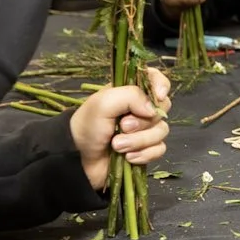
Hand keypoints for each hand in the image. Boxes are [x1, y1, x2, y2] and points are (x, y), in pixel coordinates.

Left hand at [70, 66, 172, 190]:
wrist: (78, 160)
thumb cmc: (87, 127)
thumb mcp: (104, 103)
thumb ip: (131, 96)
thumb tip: (152, 109)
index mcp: (129, 93)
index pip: (156, 79)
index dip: (161, 85)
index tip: (158, 96)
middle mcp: (139, 109)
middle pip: (161, 109)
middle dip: (143, 121)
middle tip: (122, 126)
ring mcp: (143, 130)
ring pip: (161, 131)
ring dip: (139, 141)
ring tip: (117, 146)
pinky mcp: (145, 150)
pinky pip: (159, 149)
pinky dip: (145, 154)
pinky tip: (128, 158)